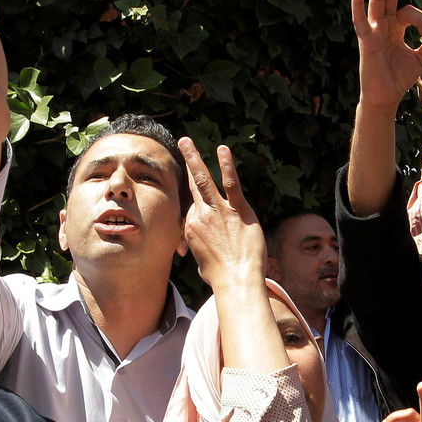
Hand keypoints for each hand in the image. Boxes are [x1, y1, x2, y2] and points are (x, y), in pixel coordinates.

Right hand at [178, 139, 265, 295]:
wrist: (236, 280)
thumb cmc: (220, 276)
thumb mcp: (202, 263)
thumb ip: (200, 249)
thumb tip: (200, 251)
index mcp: (191, 228)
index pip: (193, 206)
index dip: (198, 204)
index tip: (202, 203)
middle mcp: (201, 216)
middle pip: (192, 186)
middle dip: (188, 163)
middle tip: (182, 143)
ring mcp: (219, 211)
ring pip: (203, 180)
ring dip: (194, 158)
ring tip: (187, 141)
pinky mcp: (238, 210)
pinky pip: (231, 183)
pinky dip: (226, 165)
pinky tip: (223, 150)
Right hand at [352, 0, 421, 112]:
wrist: (385, 97)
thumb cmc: (399, 79)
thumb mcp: (421, 60)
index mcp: (396, 28)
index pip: (410, 12)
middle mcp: (384, 25)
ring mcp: (374, 31)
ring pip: (377, 1)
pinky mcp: (366, 40)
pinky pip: (361, 20)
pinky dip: (358, 4)